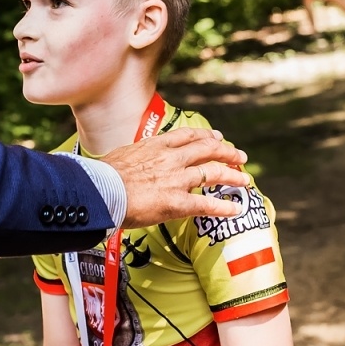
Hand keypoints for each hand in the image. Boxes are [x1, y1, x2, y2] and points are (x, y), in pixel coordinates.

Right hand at [103, 127, 249, 229]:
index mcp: (156, 146)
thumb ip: (135, 156)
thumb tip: (131, 160)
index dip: (206, 136)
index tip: (216, 137)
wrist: (100, 192)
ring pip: (212, 173)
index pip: (188, 136)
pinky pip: (206, 205)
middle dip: (227, 152)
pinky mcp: (176, 203)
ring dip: (232, 175)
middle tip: (239, 156)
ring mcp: (176, 180)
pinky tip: (235, 209)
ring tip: (244, 179)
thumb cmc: (102, 176)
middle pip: (207, 150)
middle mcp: (171, 159)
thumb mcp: (121, 155)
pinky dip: (224, 207)